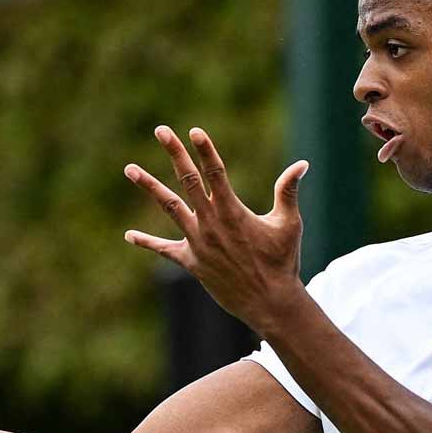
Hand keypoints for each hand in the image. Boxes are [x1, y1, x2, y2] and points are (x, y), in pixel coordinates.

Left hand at [123, 125, 309, 331]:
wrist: (269, 302)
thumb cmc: (283, 262)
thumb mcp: (289, 224)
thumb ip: (288, 192)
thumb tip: (302, 164)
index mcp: (233, 211)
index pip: (215, 173)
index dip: (205, 150)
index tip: (194, 131)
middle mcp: (211, 222)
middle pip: (188, 180)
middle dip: (175, 153)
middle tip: (161, 130)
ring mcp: (197, 242)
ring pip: (169, 207)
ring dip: (149, 186)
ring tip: (129, 168)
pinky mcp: (191, 262)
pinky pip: (164, 250)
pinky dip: (147, 243)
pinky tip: (129, 236)